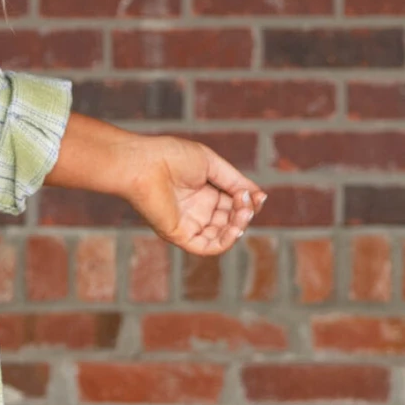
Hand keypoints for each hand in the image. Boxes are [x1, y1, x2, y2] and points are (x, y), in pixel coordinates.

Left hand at [122, 134, 266, 255]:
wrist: (145, 163)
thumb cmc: (172, 157)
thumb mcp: (212, 165)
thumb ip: (235, 181)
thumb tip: (259, 196)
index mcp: (204, 192)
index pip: (234, 204)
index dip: (248, 203)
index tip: (257, 195)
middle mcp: (197, 210)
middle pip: (231, 220)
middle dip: (244, 213)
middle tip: (247, 202)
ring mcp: (188, 223)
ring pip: (222, 235)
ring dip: (238, 227)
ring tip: (244, 212)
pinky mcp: (179, 235)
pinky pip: (206, 247)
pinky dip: (225, 242)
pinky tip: (236, 229)